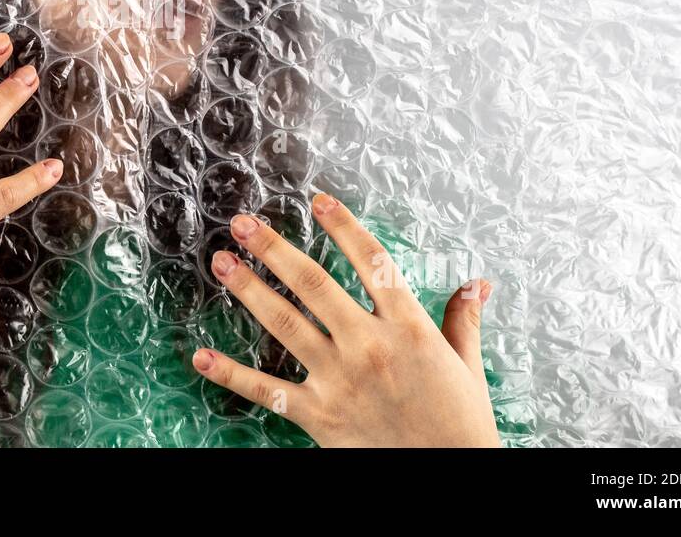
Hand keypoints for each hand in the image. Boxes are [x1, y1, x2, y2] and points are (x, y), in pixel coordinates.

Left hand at [192, 193, 499, 447]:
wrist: (450, 478)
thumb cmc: (460, 425)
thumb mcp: (467, 365)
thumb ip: (464, 319)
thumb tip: (478, 282)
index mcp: (409, 327)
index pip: (372, 262)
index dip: (344, 227)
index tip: (318, 200)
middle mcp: (369, 346)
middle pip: (314, 284)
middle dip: (274, 249)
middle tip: (244, 223)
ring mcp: (340, 381)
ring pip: (285, 324)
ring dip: (249, 290)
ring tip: (221, 263)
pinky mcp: (319, 417)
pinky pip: (267, 391)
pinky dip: (231, 374)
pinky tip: (201, 357)